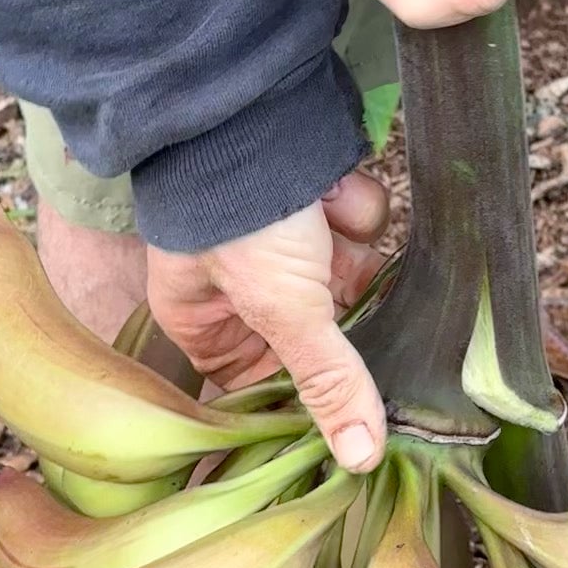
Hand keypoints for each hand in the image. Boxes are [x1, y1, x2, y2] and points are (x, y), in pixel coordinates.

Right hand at [146, 170, 389, 472]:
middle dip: (341, 313)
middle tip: (350, 303)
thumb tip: (360, 461)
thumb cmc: (236, 212)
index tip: (351, 405)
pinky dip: (354, 208)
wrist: (249, 106)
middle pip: (321, 336)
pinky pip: (361, 228)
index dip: (308, 392)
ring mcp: (286, 245)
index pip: (265, 383)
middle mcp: (244, 289)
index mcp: (206, 323)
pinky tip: (332, 188)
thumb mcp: (283, 309)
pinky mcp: (321, 205)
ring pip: (350, 279)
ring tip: (321, 222)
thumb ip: (327, 383)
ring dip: (348, 251)